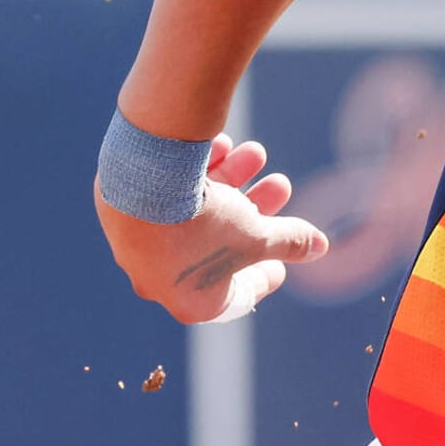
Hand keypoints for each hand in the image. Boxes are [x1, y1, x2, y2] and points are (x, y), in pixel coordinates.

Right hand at [94, 133, 329, 323]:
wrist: (142, 183)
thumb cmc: (205, 221)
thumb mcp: (259, 234)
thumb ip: (290, 242)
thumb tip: (321, 247)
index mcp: (191, 301)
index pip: (235, 296)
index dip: (265, 274)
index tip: (280, 259)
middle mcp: (160, 279)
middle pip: (219, 245)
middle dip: (256, 208)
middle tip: (280, 183)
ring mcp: (139, 246)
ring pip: (195, 213)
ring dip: (232, 179)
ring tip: (255, 152)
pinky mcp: (123, 211)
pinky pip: (168, 195)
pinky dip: (198, 170)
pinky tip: (220, 144)